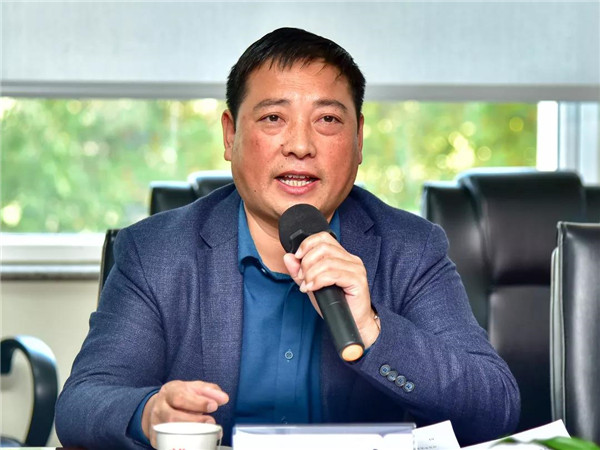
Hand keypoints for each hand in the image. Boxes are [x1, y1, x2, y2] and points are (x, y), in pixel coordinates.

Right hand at [142, 380, 228, 447]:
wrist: (161, 405)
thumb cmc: (181, 395)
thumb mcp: (194, 388)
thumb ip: (210, 391)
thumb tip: (223, 398)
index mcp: (170, 391)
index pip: (181, 396)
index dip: (198, 402)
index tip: (214, 406)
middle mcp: (160, 407)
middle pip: (173, 416)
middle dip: (194, 420)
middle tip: (210, 421)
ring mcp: (156, 423)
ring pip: (169, 430)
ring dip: (189, 432)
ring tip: (205, 430)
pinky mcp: (155, 437)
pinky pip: (165, 442)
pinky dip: (179, 442)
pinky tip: (192, 440)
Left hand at [282, 231, 379, 347]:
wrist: (353, 323)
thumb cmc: (336, 304)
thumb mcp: (312, 285)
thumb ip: (299, 272)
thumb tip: (288, 257)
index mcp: (342, 256)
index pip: (323, 237)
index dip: (307, 244)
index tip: (297, 258)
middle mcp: (351, 259)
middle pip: (323, 247)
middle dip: (306, 262)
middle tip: (302, 278)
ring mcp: (356, 269)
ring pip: (327, 261)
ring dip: (311, 274)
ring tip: (307, 286)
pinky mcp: (358, 280)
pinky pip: (333, 274)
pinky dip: (318, 280)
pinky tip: (312, 288)